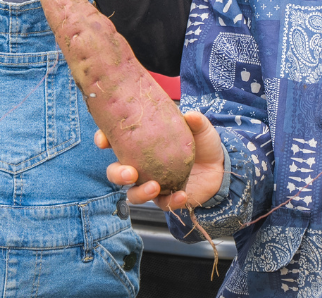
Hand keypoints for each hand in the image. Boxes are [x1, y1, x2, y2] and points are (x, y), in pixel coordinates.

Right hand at [97, 110, 224, 210]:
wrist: (219, 168)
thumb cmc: (202, 145)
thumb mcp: (200, 129)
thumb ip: (196, 122)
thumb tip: (190, 115)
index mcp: (141, 145)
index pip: (114, 142)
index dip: (103, 140)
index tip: (102, 141)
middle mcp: (141, 166)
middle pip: (117, 173)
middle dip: (118, 174)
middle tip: (130, 172)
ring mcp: (152, 183)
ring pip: (133, 194)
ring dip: (140, 193)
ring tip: (154, 187)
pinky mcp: (166, 198)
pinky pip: (163, 204)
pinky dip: (171, 201)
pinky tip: (181, 194)